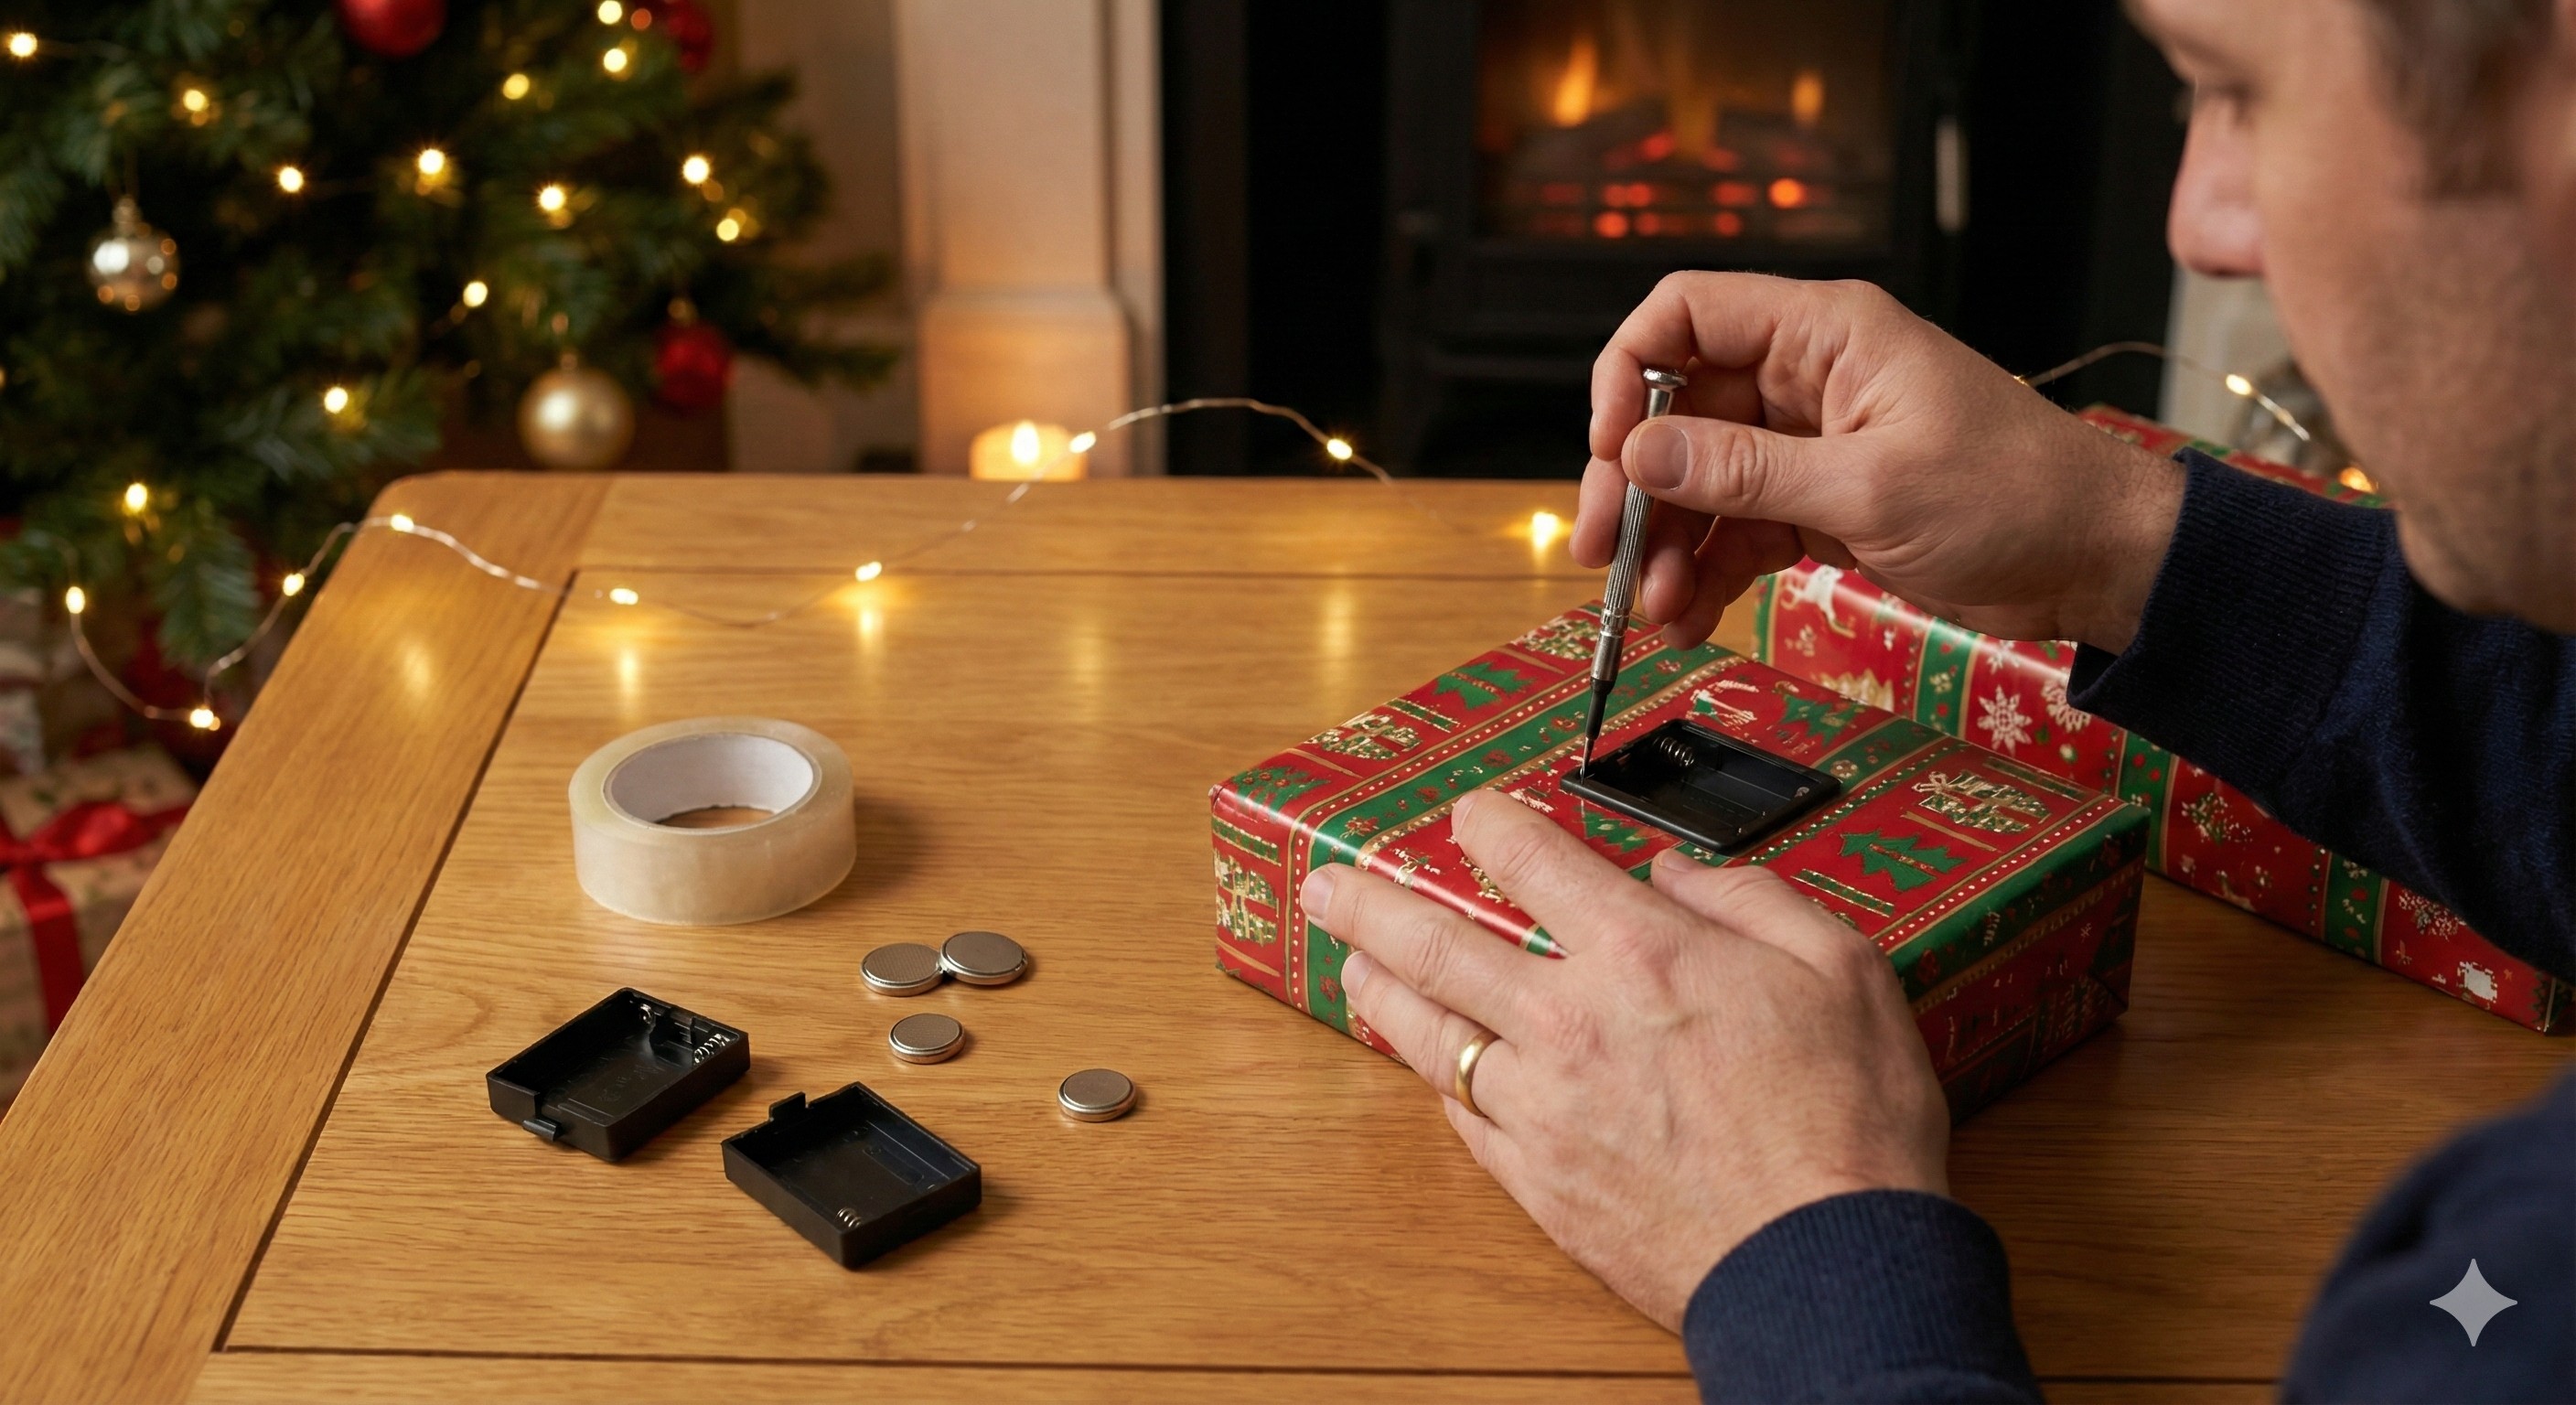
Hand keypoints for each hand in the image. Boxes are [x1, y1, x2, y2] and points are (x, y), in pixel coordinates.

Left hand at [1301, 789, 1948, 1329]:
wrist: (1824, 1265)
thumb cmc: (1848, 1124)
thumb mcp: (1841, 968)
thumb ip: (1751, 899)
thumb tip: (1679, 873)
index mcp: (1643, 952)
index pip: (1532, 859)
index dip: (1487, 825)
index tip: (1467, 814)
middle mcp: (1572, 1020)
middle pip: (1436, 941)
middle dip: (1370, 902)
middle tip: (1330, 883)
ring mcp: (1543, 1105)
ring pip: (1430, 1034)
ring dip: (1380, 990)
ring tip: (1352, 964)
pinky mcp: (1538, 1181)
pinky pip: (1464, 1119)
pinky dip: (1441, 1082)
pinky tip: (1432, 1066)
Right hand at [1573, 273, 2187, 653]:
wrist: (2097, 560)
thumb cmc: (2019, 498)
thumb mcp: (1869, 486)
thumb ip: (1745, 471)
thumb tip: (1641, 453)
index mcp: (1825, 334)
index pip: (1686, 316)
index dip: (1627, 375)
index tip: (1607, 451)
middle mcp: (1810, 377)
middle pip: (1678, 411)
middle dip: (1635, 485)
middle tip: (1604, 552)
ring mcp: (1813, 442)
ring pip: (1702, 482)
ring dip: (1668, 546)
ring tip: (1654, 609)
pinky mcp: (1825, 502)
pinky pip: (1739, 529)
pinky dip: (1709, 573)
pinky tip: (1688, 617)